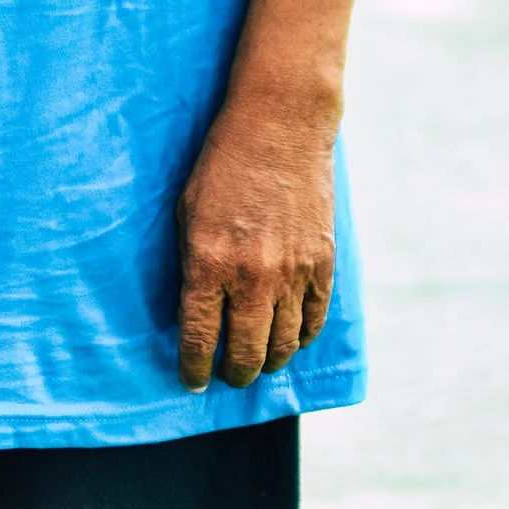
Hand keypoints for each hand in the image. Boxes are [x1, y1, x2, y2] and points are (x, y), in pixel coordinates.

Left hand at [174, 81, 338, 391]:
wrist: (280, 127)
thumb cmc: (222, 166)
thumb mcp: (186, 213)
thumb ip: (190, 265)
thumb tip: (194, 313)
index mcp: (209, 264)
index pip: (200, 339)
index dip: (194, 369)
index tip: (191, 381)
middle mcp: (253, 277)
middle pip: (246, 353)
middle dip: (233, 373)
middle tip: (227, 375)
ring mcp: (293, 273)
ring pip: (284, 344)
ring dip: (269, 361)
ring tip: (258, 362)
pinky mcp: (322, 263)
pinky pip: (315, 319)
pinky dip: (302, 337)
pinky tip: (290, 339)